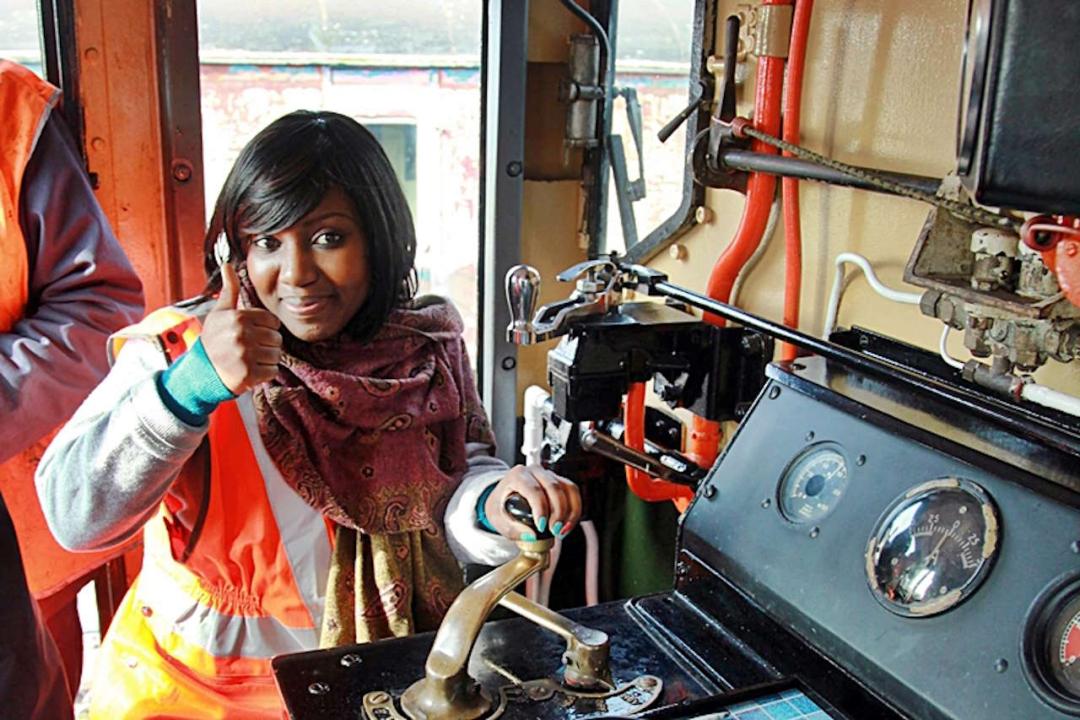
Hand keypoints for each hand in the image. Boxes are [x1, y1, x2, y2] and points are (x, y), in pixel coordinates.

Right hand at [201, 263, 282, 393]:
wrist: (202, 371)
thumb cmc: (214, 340)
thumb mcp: (219, 313)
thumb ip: (229, 290)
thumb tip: (228, 264)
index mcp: (238, 317)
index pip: (272, 321)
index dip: (265, 328)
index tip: (252, 334)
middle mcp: (242, 335)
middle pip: (277, 338)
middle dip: (267, 344)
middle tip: (250, 348)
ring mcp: (245, 355)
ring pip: (276, 355)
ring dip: (266, 359)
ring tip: (249, 358)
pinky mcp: (249, 373)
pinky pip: (273, 370)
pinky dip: (265, 373)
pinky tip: (251, 369)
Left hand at [484, 464, 581, 540]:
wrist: (502, 498)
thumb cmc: (499, 506)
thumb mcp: (497, 518)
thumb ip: (512, 528)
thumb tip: (531, 535)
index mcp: (517, 476)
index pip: (533, 489)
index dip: (540, 509)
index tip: (541, 527)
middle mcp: (535, 471)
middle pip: (554, 487)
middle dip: (558, 512)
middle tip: (553, 531)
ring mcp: (549, 475)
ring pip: (568, 489)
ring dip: (570, 512)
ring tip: (562, 530)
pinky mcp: (560, 482)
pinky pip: (573, 493)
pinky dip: (575, 510)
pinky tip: (568, 524)